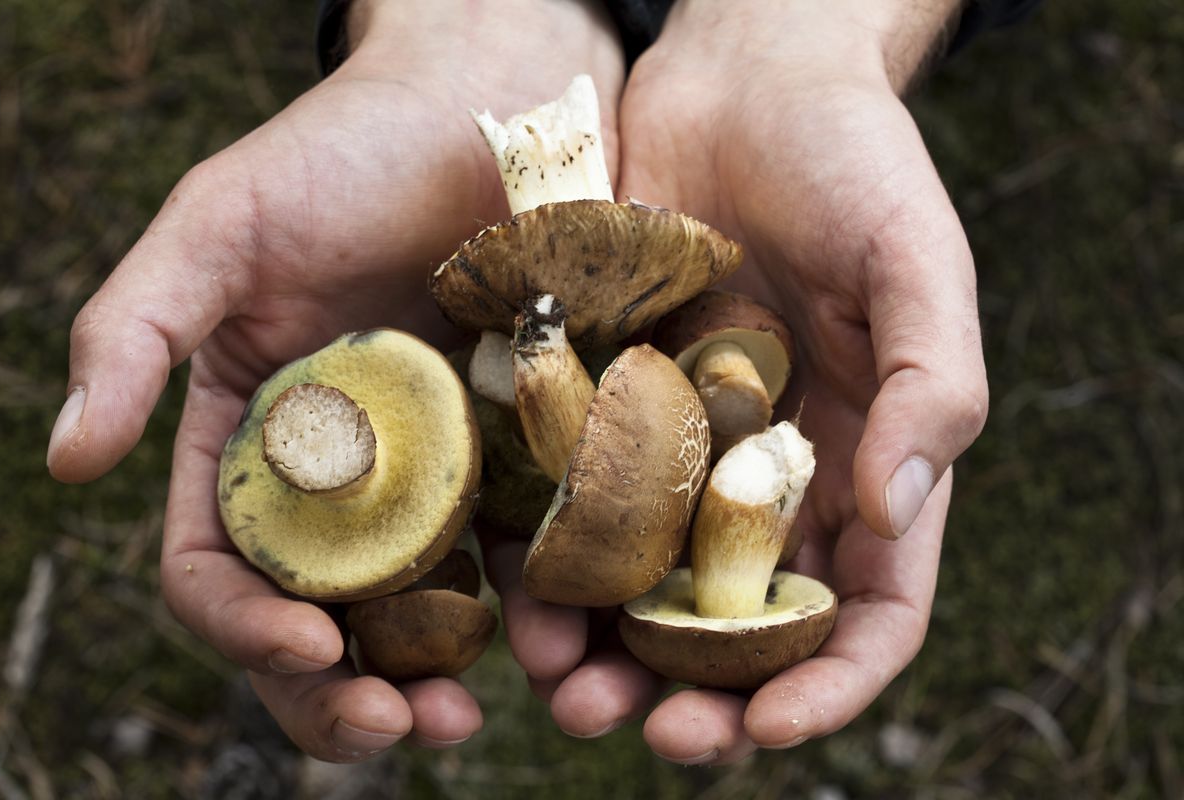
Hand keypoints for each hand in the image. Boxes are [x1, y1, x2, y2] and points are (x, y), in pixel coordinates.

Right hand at [47, 0, 623, 761]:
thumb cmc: (343, 154)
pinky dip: (529, 610)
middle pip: (319, 615)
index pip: (219, 564)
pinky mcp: (521, 456)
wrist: (486, 108)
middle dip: (341, 690)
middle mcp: (337, 473)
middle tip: (397, 730)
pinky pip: (521, 553)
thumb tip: (66, 461)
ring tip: (471, 715)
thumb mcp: (218, 228)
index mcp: (249, 437)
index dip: (245, 623)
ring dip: (436, 678)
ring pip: (421, 610)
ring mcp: (434, 472)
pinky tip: (550, 637)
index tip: (304, 643)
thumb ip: (133, 332)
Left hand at [499, 0, 987, 763]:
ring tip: (566, 687)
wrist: (742, 79)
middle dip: (705, 694)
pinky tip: (518, 596)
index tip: (774, 728)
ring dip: (611, 651)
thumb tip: (893, 513)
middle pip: (745, 625)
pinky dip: (552, 561)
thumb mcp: (917, 262)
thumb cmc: (853, 161)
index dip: (832, 682)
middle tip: (653, 730)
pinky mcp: (607, 406)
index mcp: (865, 461)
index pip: (867, 608)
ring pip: (648, 587)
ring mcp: (685, 449)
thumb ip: (931, 384)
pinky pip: (577, 504)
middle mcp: (772, 476)